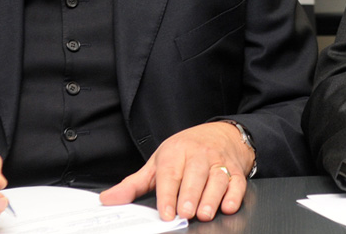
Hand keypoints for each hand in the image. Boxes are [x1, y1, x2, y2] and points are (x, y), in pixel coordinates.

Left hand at [99, 121, 254, 222]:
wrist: (221, 133)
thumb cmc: (185, 151)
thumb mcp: (158, 162)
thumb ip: (134, 184)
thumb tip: (108, 199)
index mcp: (176, 152)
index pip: (170, 173)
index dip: (167, 194)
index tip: (165, 212)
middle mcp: (199, 155)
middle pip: (195, 174)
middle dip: (190, 195)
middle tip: (185, 212)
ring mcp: (219, 162)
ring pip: (217, 178)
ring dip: (212, 196)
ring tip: (204, 213)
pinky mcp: (236, 170)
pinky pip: (237, 182)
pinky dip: (235, 194)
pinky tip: (229, 204)